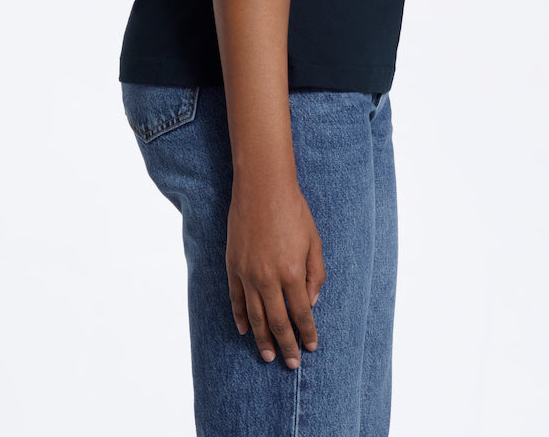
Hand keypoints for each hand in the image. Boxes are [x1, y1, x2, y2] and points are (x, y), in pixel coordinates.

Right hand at [226, 180, 325, 369]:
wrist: (262, 186)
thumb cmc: (293, 210)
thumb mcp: (314, 241)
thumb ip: (315, 275)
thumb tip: (311, 302)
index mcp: (292, 273)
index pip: (301, 314)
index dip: (308, 333)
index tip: (312, 347)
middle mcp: (268, 279)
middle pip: (278, 322)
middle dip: (286, 346)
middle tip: (291, 363)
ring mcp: (247, 274)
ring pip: (255, 316)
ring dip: (263, 339)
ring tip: (267, 356)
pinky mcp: (233, 266)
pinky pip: (236, 299)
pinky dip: (240, 317)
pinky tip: (245, 330)